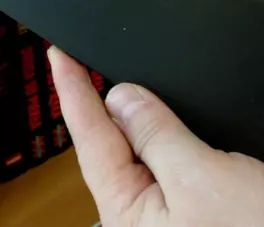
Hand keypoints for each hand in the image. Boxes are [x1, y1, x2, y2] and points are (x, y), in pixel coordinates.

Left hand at [47, 47, 263, 226]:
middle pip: (118, 144)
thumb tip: (121, 97)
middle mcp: (144, 217)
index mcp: (129, 210)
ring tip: (139, 83)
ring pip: (153, 155)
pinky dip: (182, 138)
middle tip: (92, 57)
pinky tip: (186, 121)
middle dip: (109, 102)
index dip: (73, 89)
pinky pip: (182, 168)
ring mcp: (175, 218)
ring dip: (152, 119)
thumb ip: (157, 134)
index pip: (90, 136)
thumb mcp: (201, 177)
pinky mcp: (207, 216)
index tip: (56, 53)